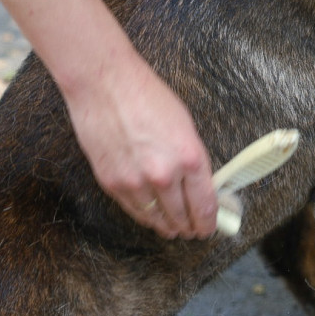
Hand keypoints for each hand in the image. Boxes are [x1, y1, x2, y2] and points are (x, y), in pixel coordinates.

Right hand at [61, 48, 217, 239]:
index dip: (209, 222)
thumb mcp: (185, 127)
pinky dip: (146, 217)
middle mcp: (164, 175)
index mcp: (190, 157)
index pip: (205, 206)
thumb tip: (200, 187)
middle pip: (182, 217)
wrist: (104, 84)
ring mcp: (136, 182)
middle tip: (193, 231)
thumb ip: (193, 161)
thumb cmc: (145, 96)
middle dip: (190, 228)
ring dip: (168, 227)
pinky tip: (153, 218)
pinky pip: (135, 211)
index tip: (209, 228)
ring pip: (157, 219)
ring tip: (174, 230)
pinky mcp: (112, 183)